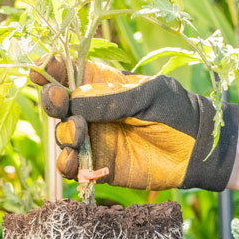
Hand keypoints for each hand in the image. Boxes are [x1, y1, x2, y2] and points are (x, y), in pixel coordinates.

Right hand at [35, 59, 238, 192]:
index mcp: (102, 85)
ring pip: (62, 136)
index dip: (51, 70)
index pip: (68, 73)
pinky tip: (75, 162)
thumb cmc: (177, 113)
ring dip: (63, 135)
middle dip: (52, 101)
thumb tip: (73, 102)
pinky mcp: (101, 167)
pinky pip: (75, 168)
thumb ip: (111, 100)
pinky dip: (69, 166)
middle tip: (60, 103)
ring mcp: (95, 140)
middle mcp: (93, 111)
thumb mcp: (147, 96)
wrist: (197, 150)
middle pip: (58, 105)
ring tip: (77, 135)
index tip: (40, 71)